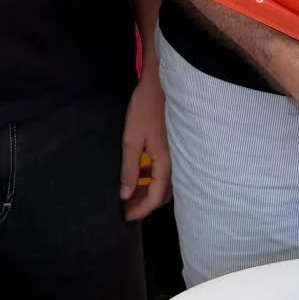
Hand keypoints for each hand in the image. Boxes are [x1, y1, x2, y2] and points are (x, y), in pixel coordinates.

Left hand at [119, 61, 171, 220]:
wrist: (159, 83)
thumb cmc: (145, 109)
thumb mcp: (131, 140)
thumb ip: (129, 169)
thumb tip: (125, 195)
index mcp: (165, 164)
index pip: (155, 198)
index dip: (140, 210)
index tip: (125, 216)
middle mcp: (173, 163)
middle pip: (161, 194)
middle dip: (144, 204)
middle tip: (125, 208)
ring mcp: (172, 155)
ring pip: (162, 183)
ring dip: (146, 191)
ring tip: (127, 194)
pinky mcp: (168, 146)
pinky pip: (161, 170)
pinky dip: (148, 178)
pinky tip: (135, 174)